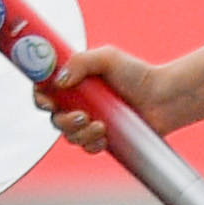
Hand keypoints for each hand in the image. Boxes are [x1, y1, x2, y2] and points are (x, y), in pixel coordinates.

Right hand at [34, 43, 177, 152]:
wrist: (163, 98)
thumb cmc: (137, 74)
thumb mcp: (108, 58)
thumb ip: (81, 61)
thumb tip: (59, 80)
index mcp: (74, 81)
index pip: (45, 89)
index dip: (40, 96)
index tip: (49, 102)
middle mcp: (78, 102)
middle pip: (53, 117)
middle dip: (63, 120)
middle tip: (81, 116)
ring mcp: (89, 121)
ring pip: (68, 135)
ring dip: (80, 133)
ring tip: (100, 126)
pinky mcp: (101, 138)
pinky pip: (86, 146)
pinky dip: (92, 143)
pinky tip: (105, 136)